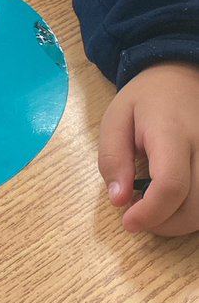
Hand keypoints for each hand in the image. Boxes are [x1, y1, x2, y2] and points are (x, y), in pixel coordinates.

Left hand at [99, 62, 198, 235]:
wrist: (182, 78)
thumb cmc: (145, 99)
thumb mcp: (115, 118)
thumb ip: (113, 159)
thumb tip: (119, 200)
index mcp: (171, 131)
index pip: (171, 184)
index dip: (150, 213)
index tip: (127, 221)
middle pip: (196, 205)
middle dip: (164, 224)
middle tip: (139, 214)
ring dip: (180, 221)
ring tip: (155, 205)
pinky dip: (193, 211)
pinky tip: (175, 200)